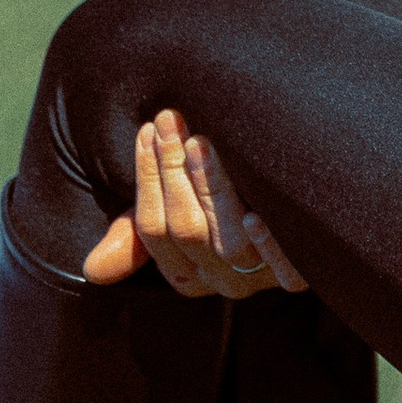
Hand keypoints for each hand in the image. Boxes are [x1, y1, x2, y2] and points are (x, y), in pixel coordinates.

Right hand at [81, 116, 307, 299]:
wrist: (311, 224)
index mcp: (186, 272)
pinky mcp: (299, 277)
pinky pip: (285, 273)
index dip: (148, 179)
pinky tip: (258, 215)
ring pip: (228, 244)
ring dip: (213, 190)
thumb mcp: (179, 221)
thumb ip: (139, 235)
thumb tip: (91, 271)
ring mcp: (259, 279)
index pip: (153, 229)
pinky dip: (271, 245)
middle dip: (173, 172)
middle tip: (173, 121)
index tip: (150, 130)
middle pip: (185, 230)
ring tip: (204, 143)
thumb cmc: (229, 210)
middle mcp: (219, 281)